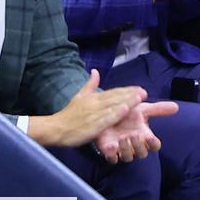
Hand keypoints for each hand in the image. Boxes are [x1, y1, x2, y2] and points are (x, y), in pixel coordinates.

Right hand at [28, 70, 146, 147]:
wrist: (55, 128)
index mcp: (93, 97)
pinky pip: (105, 119)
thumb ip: (90, 84)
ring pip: (113, 106)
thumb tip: (95, 71)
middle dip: (131, 95)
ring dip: (127, 101)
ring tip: (140, 98)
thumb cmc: (68, 115)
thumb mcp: (79, 96)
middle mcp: (95, 104)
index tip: (140, 89)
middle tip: (145, 92)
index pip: (113, 92)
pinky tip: (125, 110)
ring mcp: (94, 114)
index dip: (127, 90)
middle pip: (116, 98)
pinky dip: (115, 114)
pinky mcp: (92, 125)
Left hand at [94, 100, 177, 163]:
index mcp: (145, 136)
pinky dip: (112, 154)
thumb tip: (176, 107)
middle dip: (139, 146)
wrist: (108, 113)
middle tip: (135, 135)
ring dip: (126, 149)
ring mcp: (122, 150)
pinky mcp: (110, 152)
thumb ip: (159, 109)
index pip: (154, 146)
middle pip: (142, 153)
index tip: (150, 137)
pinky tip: (111, 146)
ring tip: (122, 137)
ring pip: (128, 157)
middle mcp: (135, 145)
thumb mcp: (144, 109)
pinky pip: (112, 159)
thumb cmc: (128, 113)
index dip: (153, 144)